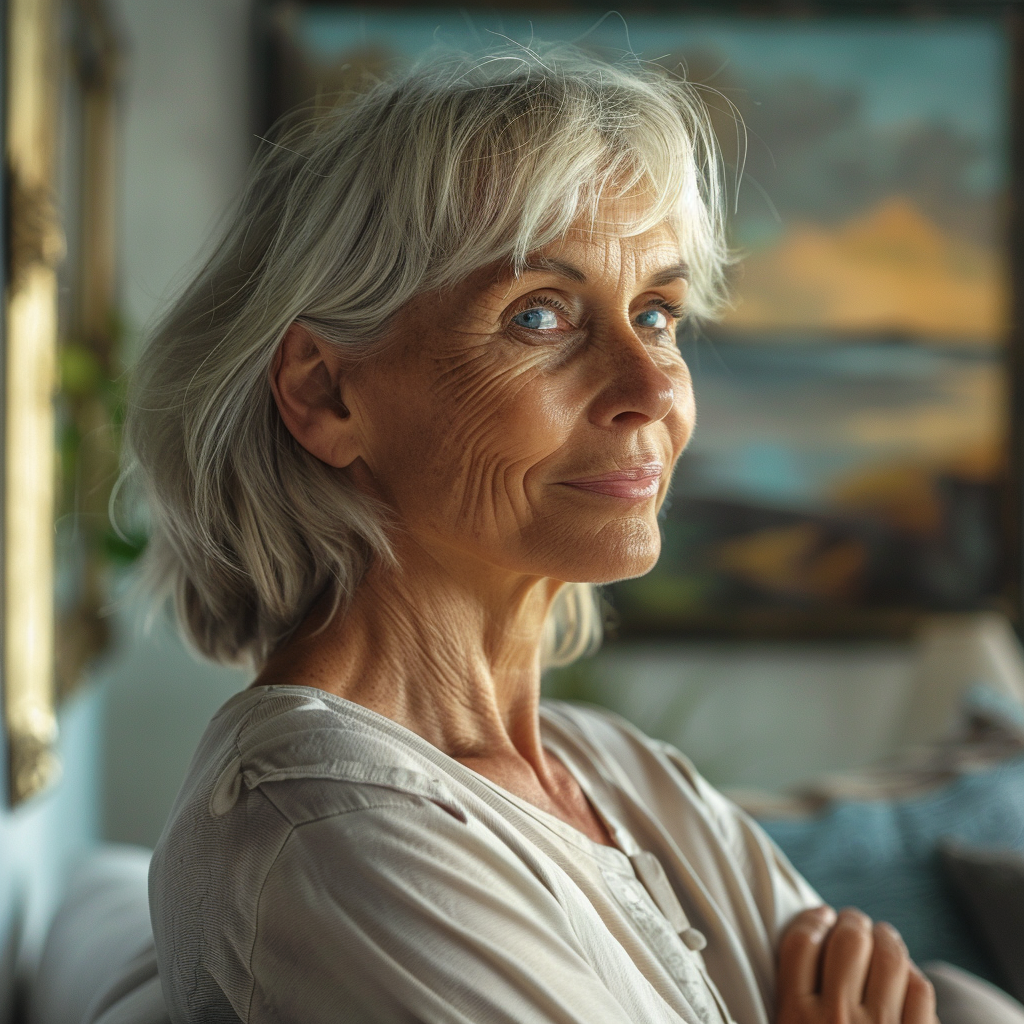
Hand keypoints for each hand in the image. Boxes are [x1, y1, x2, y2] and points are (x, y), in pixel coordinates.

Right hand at [777, 906, 937, 1022]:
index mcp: (795, 1018)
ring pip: (889, 957)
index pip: (801, 943)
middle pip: (848, 941)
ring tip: (881, 936)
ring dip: (886, 938)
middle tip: (853, 920)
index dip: (812, 919)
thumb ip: (791, 995)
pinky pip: (919, 990)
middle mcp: (836, 1020)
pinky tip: (903, 974)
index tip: (821, 915)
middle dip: (853, 921)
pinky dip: (912, 973)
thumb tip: (815, 927)